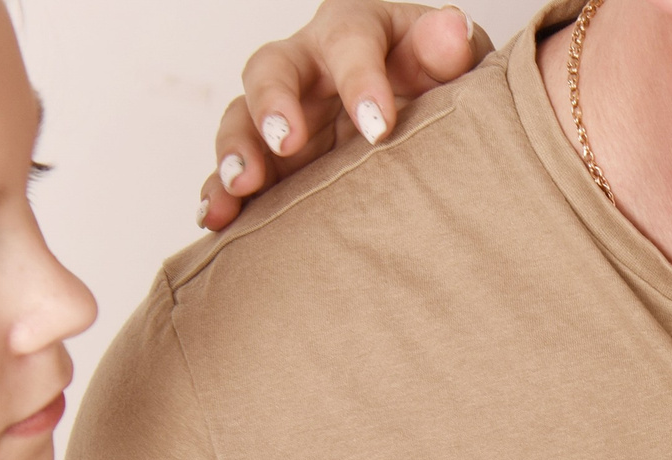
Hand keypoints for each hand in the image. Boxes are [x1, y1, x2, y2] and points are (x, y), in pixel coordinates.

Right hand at [201, 1, 492, 230]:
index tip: (379, 126)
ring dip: (237, 150)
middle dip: (273, 104)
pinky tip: (217, 218)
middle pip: (273, 68)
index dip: (360, 80)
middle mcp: (309, 64)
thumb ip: (449, 51)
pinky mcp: (273, 157)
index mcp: (355, 30)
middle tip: (286, 143)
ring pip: (243, 118)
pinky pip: (239, 168)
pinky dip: (222, 192)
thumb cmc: (440, 83)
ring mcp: (286, 111)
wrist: (432, 121)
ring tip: (240, 185)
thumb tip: (450, 29)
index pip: (349, 41)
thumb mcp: (454, 64)